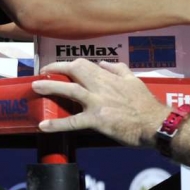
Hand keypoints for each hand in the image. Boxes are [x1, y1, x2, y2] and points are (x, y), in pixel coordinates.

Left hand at [32, 59, 168, 147]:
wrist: (154, 123)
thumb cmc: (145, 103)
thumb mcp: (133, 79)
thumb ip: (117, 69)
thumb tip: (103, 64)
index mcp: (108, 76)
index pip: (84, 64)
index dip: (67, 64)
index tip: (57, 67)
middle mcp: (100, 86)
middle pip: (74, 70)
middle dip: (55, 69)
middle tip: (41, 73)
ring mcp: (97, 102)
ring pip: (70, 90)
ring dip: (50, 87)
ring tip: (35, 87)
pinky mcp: (97, 120)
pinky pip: (73, 121)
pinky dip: (57, 124)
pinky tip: (43, 125)